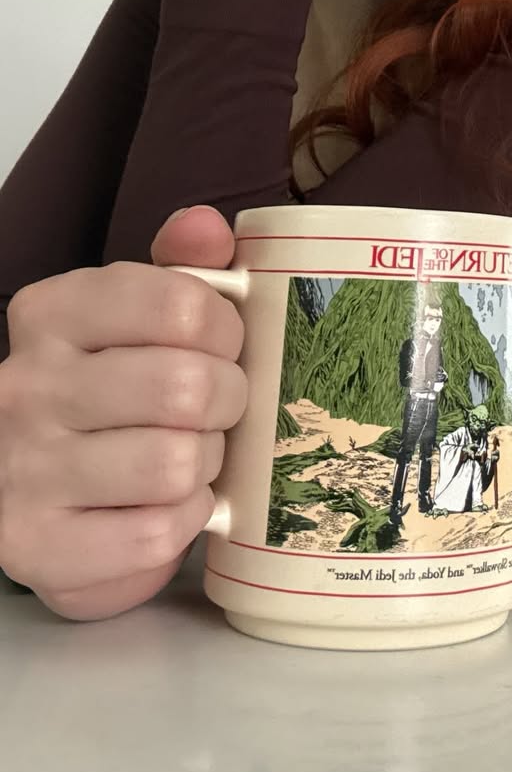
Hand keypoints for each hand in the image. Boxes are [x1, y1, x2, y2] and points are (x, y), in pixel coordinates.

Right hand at [0, 207, 246, 620]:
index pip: (178, 305)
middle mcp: (26, 385)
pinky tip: (168, 505)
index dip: (226, 329)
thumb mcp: (141, 315)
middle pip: (185, 388)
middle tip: (221, 408)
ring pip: (173, 463)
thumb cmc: (115, 389)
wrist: (50, 493)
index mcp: (52, 312)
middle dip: (228, 401)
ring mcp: (24, 468)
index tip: (225, 344)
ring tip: (193, 455)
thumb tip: (207, 225)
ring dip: (205, 464)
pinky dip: (182, 522)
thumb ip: (183, 265)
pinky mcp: (38, 546)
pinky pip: (154, 532)